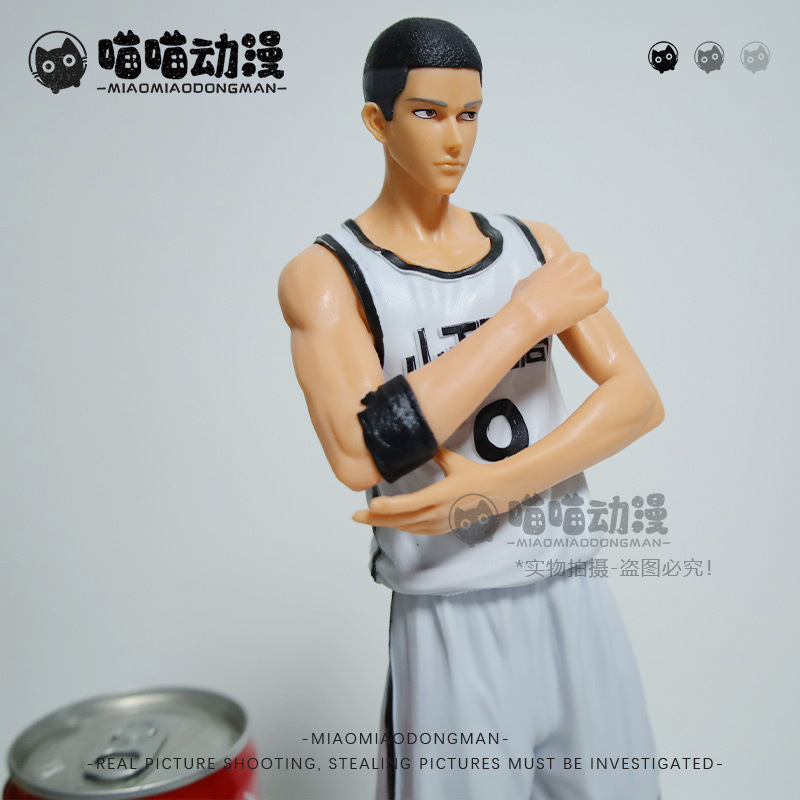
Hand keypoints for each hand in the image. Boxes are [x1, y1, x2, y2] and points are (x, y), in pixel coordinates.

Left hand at [352, 448, 493, 534]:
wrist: (497, 494)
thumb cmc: (476, 475)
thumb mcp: (454, 462)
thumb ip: (435, 454)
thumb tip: (419, 443)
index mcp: (439, 496)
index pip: (408, 505)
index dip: (388, 508)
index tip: (371, 505)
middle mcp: (437, 513)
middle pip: (401, 520)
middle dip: (376, 519)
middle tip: (356, 517)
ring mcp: (439, 523)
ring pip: (407, 527)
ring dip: (386, 524)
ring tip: (367, 518)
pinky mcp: (442, 528)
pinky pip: (417, 530)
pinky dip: (401, 526)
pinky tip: (392, 523)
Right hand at [511, 250, 607, 335]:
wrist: (531, 313)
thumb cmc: (527, 298)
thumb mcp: (530, 278)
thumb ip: (542, 276)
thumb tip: (541, 282)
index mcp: (565, 257)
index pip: (577, 263)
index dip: (572, 277)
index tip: (565, 287)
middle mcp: (581, 263)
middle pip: (588, 274)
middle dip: (581, 285)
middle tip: (568, 299)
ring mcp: (592, 279)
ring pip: (595, 287)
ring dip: (587, 296)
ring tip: (571, 307)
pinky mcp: (599, 296)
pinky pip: (601, 300)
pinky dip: (593, 307)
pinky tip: (579, 312)